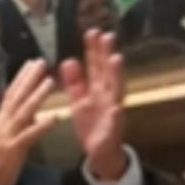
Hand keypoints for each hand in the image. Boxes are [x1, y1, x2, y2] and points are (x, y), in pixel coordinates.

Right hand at [0, 60, 56, 184]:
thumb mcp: (3, 140)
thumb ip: (16, 125)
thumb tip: (31, 114)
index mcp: (0, 122)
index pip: (11, 95)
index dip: (22, 78)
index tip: (31, 64)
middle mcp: (2, 126)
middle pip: (16, 98)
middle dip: (29, 79)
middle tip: (41, 63)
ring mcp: (6, 137)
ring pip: (23, 112)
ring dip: (36, 96)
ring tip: (49, 82)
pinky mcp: (12, 151)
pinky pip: (28, 136)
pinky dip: (40, 127)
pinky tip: (53, 119)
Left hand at [60, 29, 126, 180]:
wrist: (100, 152)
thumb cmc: (91, 124)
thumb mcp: (80, 101)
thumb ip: (75, 82)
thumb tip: (68, 60)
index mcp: (97, 90)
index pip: (95, 66)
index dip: (94, 50)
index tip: (92, 32)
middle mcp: (108, 97)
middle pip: (108, 73)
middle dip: (107, 55)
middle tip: (107, 36)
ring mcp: (113, 112)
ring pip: (116, 91)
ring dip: (117, 76)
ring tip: (116, 60)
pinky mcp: (112, 130)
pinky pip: (114, 123)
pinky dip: (115, 115)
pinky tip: (115, 107)